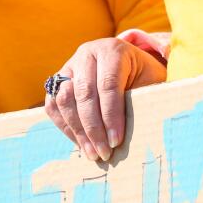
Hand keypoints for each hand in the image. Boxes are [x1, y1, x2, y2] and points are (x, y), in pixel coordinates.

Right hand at [45, 37, 167, 162]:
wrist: (131, 63)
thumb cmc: (144, 76)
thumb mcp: (150, 82)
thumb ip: (139, 100)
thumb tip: (132, 134)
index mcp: (112, 50)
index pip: (108, 85)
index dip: (111, 116)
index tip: (116, 141)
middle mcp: (87, 54)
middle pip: (84, 94)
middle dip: (94, 128)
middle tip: (104, 153)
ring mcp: (70, 65)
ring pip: (64, 99)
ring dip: (77, 130)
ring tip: (92, 153)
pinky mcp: (58, 79)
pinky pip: (53, 104)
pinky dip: (64, 126)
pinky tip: (80, 143)